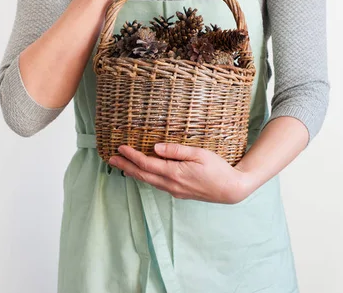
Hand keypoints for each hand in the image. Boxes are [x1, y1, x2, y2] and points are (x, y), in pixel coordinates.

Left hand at [108, 143, 252, 203]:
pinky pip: (157, 184)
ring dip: (134, 173)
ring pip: (149, 181)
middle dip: (126, 166)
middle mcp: (171, 184)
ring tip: (122, 165)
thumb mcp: (199, 154)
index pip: (146, 164)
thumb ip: (177, 150)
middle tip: (111, 159)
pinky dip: (146, 177)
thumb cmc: (218, 169)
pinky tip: (143, 173)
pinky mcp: (179, 193)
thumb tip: (156, 148)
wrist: (231, 189)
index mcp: (174, 173)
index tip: (120, 148)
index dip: (131, 156)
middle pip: (143, 175)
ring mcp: (175, 191)